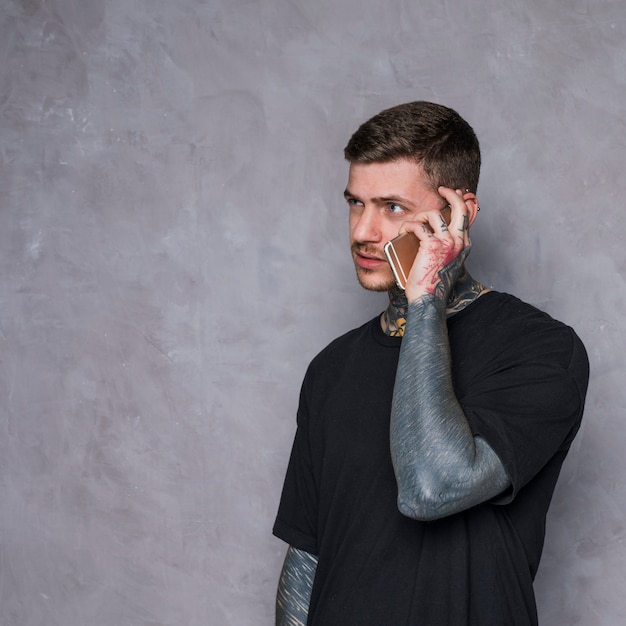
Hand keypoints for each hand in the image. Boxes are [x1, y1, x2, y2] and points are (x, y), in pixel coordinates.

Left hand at [400, 187, 477, 303]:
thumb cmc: (430, 283)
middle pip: (460, 206)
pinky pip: (417, 225)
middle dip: (451, 193)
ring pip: (433, 213)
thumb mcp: (442, 261)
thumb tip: (431, 232)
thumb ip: (443, 246)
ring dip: (418, 216)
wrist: (427, 300)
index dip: (462, 200)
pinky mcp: (432, 245)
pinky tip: (402, 233)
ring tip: (410, 227)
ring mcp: (447, 242)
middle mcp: (459, 241)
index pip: (468, 215)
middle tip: (441, 189)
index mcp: (464, 245)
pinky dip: (407, 226)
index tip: (454, 193)